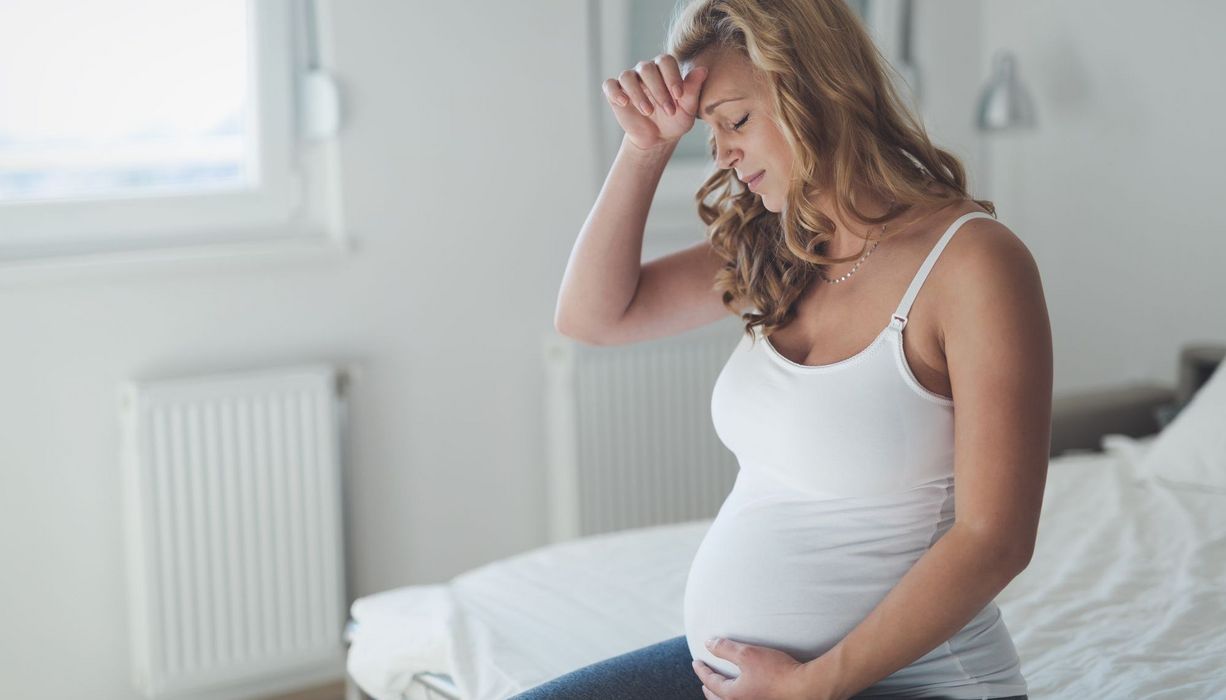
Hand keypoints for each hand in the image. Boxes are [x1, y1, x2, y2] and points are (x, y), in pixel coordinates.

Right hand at [602, 53, 707, 151]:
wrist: (657, 138)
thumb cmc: (674, 120)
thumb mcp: (687, 108)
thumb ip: (693, 89)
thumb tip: (703, 70)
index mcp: (664, 70)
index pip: (665, 61)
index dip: (672, 76)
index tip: (679, 96)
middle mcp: (646, 71)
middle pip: (647, 68)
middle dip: (658, 89)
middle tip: (668, 110)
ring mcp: (630, 81)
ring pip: (628, 76)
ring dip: (638, 94)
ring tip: (648, 112)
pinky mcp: (615, 93)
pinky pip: (610, 85)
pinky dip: (615, 92)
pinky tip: (624, 102)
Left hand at [692, 637, 830, 699]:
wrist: (806, 687)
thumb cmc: (777, 671)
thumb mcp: (748, 653)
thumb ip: (726, 648)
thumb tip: (708, 643)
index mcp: (733, 695)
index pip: (711, 682)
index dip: (702, 670)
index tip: (695, 662)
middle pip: (717, 699)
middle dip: (709, 689)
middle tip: (704, 680)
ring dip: (721, 697)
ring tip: (720, 690)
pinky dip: (735, 698)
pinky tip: (744, 692)